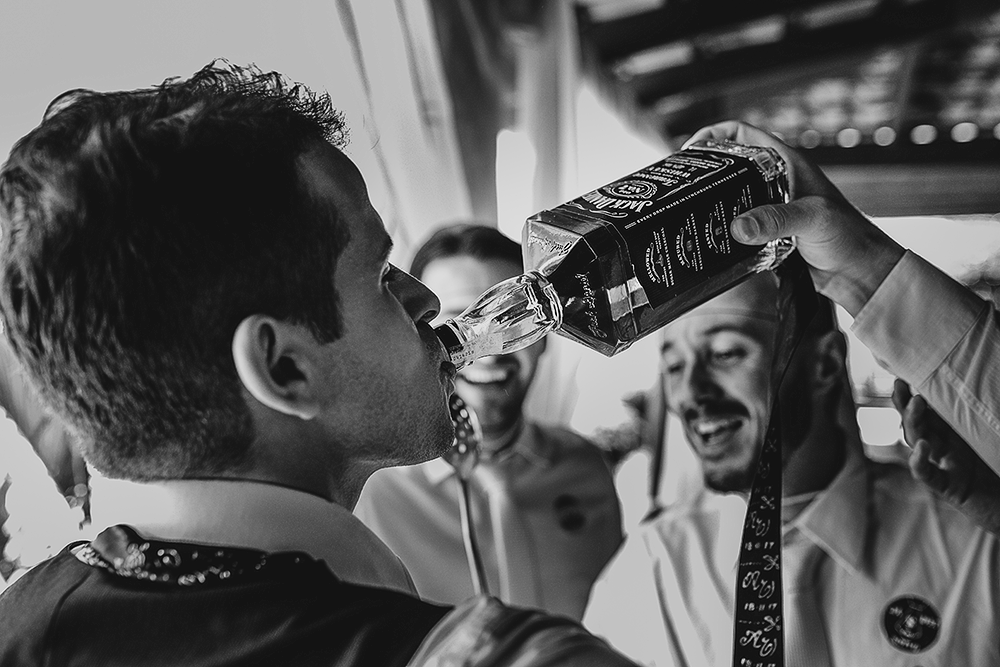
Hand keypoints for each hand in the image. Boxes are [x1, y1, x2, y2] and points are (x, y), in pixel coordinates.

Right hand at [685, 121, 905, 315]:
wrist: (860, 273)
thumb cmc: (848, 236)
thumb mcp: (812, 220)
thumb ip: (775, 220)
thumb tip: (738, 227)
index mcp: (786, 163)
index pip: (743, 134)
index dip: (715, 135)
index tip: (691, 149)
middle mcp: (775, 181)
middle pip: (730, 166)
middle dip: (705, 172)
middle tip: (679, 185)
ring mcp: (770, 208)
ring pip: (732, 198)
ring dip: (711, 204)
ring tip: (685, 213)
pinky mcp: (768, 234)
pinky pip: (738, 226)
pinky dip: (722, 230)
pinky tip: (708, 240)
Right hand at [893, 378, 999, 534]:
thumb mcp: (989, 438)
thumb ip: (978, 420)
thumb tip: (981, 387)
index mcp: (954, 437)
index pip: (928, 413)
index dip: (912, 396)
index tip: (905, 375)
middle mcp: (945, 449)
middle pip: (916, 424)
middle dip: (904, 404)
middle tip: (901, 384)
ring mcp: (944, 467)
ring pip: (918, 442)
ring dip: (913, 423)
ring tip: (915, 404)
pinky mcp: (949, 489)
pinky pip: (928, 475)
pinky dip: (920, 462)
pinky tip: (921, 447)